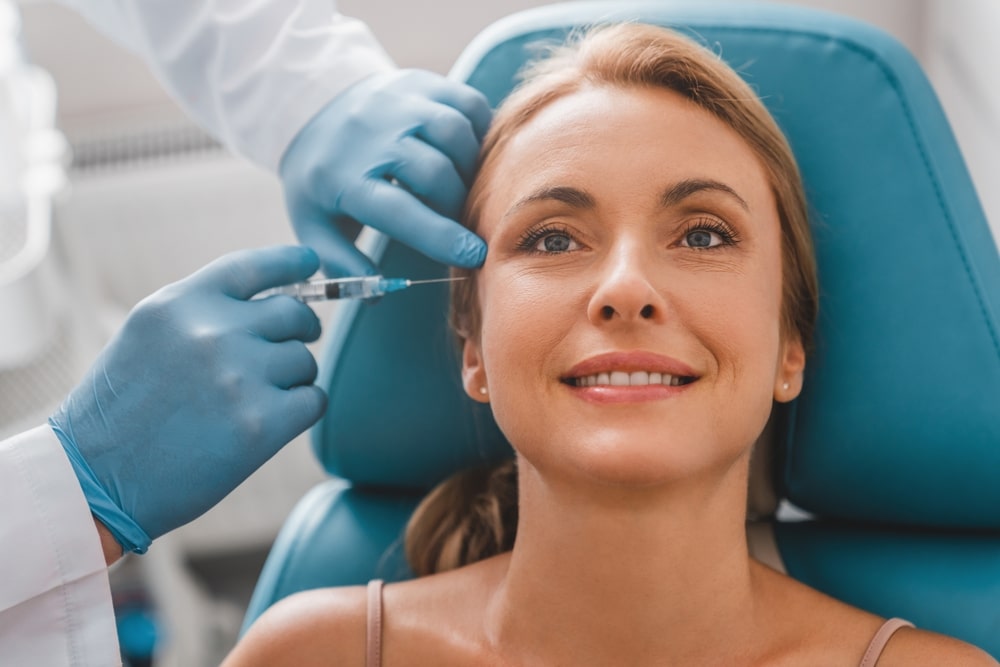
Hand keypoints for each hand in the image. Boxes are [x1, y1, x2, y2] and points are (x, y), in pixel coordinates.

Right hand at [50, 246, 326, 552]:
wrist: (94, 479)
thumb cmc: (121, 411)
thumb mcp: (149, 336)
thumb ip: (204, 312)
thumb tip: (275, 301)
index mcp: (180, 304)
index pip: (254, 266)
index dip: (291, 262)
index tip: (311, 264)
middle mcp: (212, 332)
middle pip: (294, 314)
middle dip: (299, 331)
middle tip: (288, 351)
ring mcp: (239, 377)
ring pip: (305, 361)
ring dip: (293, 379)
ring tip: (253, 400)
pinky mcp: (260, 424)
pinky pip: (313, 400)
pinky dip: (300, 411)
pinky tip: (269, 423)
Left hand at [280, 69, 491, 276]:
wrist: (311, 107)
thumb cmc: (321, 178)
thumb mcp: (314, 225)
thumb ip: (344, 264)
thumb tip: (380, 294)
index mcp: (344, 177)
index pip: (400, 211)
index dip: (440, 236)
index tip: (473, 256)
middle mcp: (372, 134)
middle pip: (435, 173)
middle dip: (456, 204)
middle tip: (456, 219)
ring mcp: (398, 102)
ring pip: (456, 134)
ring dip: (470, 167)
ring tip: (461, 184)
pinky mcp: (420, 82)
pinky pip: (467, 105)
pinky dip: (479, 131)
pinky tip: (468, 152)